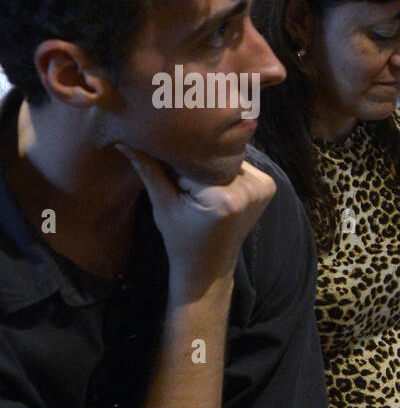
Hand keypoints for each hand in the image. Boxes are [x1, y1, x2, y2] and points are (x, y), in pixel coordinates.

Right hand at [117, 145, 274, 299]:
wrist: (210, 266)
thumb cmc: (182, 239)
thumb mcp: (163, 204)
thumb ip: (148, 169)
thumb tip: (124, 140)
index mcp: (224, 197)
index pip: (195, 160)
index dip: (176, 158)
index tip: (162, 153)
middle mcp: (250, 190)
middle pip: (215, 157)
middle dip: (196, 159)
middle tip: (178, 166)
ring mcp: (263, 188)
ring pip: (228, 158)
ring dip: (212, 163)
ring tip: (196, 177)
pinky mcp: (268, 186)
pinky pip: (242, 166)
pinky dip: (226, 169)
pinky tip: (214, 181)